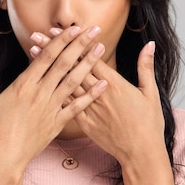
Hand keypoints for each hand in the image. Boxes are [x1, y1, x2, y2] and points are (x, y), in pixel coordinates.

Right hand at [0, 26, 107, 184]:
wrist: (2, 159)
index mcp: (23, 85)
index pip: (46, 56)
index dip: (61, 40)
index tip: (73, 28)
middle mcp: (40, 93)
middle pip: (64, 64)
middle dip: (80, 45)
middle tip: (94, 30)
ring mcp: (50, 108)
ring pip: (73, 81)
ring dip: (88, 63)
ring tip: (100, 48)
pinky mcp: (57, 123)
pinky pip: (78, 107)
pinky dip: (91, 95)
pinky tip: (103, 84)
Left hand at [30, 30, 174, 184]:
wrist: (141, 153)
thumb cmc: (148, 124)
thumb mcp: (150, 92)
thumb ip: (146, 66)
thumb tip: (150, 44)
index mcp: (114, 84)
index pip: (90, 57)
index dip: (74, 42)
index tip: (60, 30)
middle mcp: (98, 94)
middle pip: (72, 67)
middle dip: (54, 49)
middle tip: (38, 35)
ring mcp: (90, 109)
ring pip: (64, 83)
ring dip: (48, 67)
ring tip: (34, 53)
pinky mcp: (85, 123)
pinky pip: (65, 105)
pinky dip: (52, 91)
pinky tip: (40, 82)